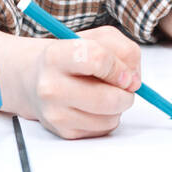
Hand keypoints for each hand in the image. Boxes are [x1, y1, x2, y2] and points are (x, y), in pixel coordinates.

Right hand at [18, 26, 142, 138]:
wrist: (36, 79)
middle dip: (126, 94)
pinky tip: (97, 106)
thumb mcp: (98, 38)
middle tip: (126, 87)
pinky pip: (103, 130)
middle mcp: (50, 86)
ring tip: (107, 93)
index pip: (98, 60)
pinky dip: (109, 118)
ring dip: (119, 107)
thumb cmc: (73, 56)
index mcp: (56, 55)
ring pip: (109, 118)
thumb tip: (134, 80)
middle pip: (107, 98)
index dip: (120, 68)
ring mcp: (55, 113)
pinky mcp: (63, 132)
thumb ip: (124, 50)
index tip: (126, 73)